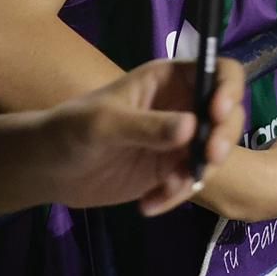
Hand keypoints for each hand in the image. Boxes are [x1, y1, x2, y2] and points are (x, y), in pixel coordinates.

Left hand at [38, 57, 245, 217]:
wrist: (47, 169)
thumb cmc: (70, 129)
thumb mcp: (104, 124)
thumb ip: (146, 126)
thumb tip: (190, 127)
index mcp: (170, 80)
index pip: (218, 71)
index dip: (229, 88)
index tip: (219, 113)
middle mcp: (183, 105)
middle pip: (228, 113)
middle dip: (224, 136)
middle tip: (209, 158)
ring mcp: (179, 140)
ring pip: (216, 150)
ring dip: (202, 171)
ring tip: (169, 189)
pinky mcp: (170, 169)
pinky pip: (191, 181)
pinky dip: (177, 195)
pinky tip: (148, 205)